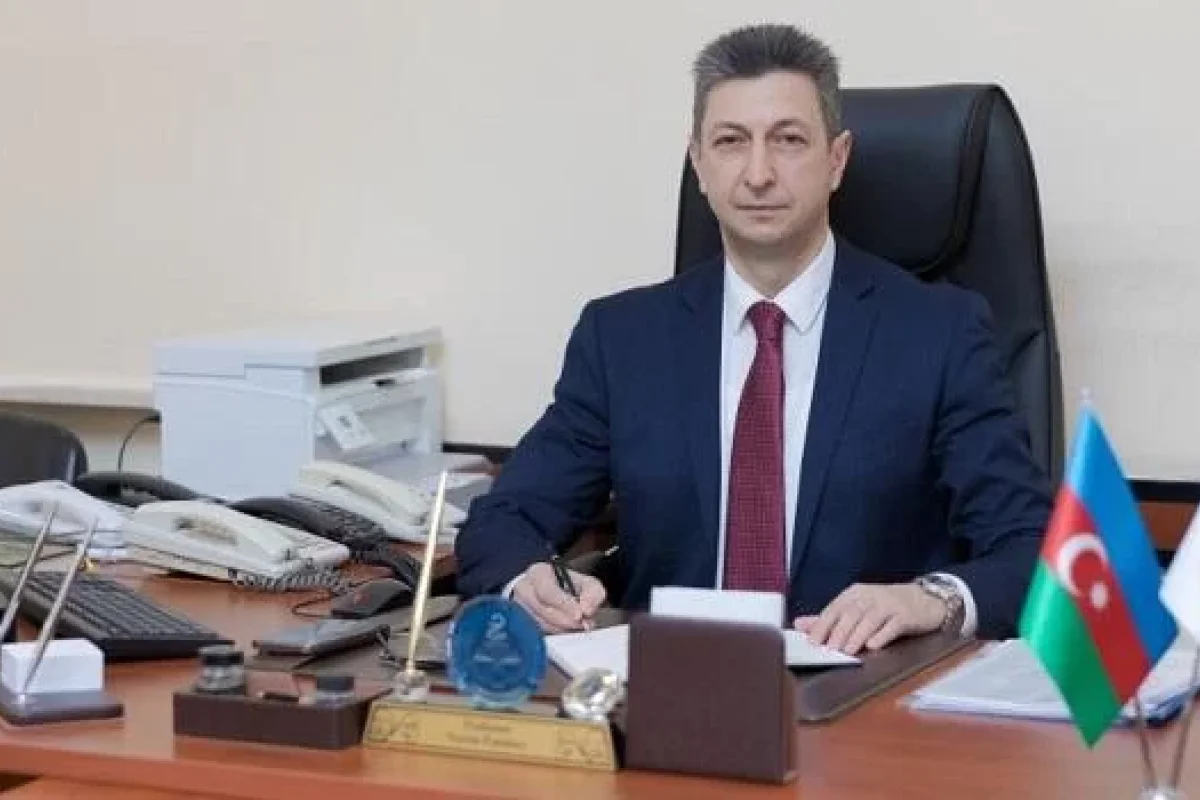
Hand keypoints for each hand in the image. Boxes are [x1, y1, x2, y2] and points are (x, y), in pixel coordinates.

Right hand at [512, 562, 605, 633]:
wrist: (549, 590)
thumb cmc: (566, 586)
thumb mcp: (584, 583)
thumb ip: (592, 593)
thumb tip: (587, 611)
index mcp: (538, 573)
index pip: (548, 591)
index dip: (564, 605)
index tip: (580, 614)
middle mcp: (524, 590)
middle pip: (543, 610)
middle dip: (566, 620)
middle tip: (581, 624)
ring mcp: (520, 608)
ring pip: (541, 624)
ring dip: (562, 629)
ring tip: (576, 626)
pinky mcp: (520, 623)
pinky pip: (538, 633)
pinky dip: (555, 633)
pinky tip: (566, 631)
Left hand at [793, 583, 943, 654]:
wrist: (927, 599)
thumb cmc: (887, 606)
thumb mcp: (858, 607)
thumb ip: (830, 618)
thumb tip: (800, 625)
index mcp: (855, 593)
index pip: (834, 608)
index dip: (822, 625)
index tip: (812, 642)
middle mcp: (871, 596)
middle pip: (851, 614)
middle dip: (838, 632)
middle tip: (828, 650)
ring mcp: (890, 605)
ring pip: (869, 620)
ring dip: (856, 636)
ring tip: (846, 651)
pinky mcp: (906, 615)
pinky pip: (892, 625)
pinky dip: (882, 636)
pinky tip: (873, 646)